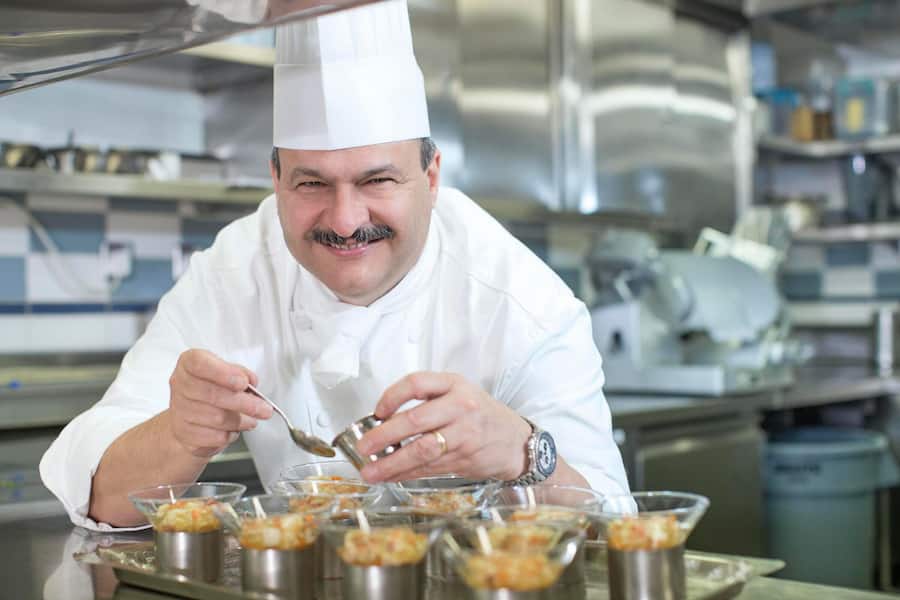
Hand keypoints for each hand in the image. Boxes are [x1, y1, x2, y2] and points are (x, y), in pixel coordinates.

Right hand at [168, 349, 272, 457]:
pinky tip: (233, 429)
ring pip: (217, 418)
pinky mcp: (184, 433)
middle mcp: (180, 385)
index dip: (223, 373)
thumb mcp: (227, 373)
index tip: (243, 383)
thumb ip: (240, 373)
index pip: (199, 364)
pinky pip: (215, 436)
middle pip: (212, 394)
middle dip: (245, 403)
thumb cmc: (212, 390)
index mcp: (189, 364)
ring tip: (251, 420)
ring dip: (241, 421)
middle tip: (264, 409)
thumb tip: (251, 381)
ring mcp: (179, 410)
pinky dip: (231, 434)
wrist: (191, 419)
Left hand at [356, 372, 531, 481]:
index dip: (391, 396)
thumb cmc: (481, 414)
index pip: (417, 383)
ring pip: (420, 450)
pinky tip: (390, 476)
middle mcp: (461, 407)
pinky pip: (428, 468)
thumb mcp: (459, 393)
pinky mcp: (463, 459)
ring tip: (370, 471)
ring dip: (391, 464)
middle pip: (415, 421)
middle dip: (383, 436)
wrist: (516, 441)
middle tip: (364, 447)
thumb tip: (383, 420)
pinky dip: (406, 474)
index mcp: (455, 385)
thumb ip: (428, 400)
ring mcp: (464, 435)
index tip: (377, 411)